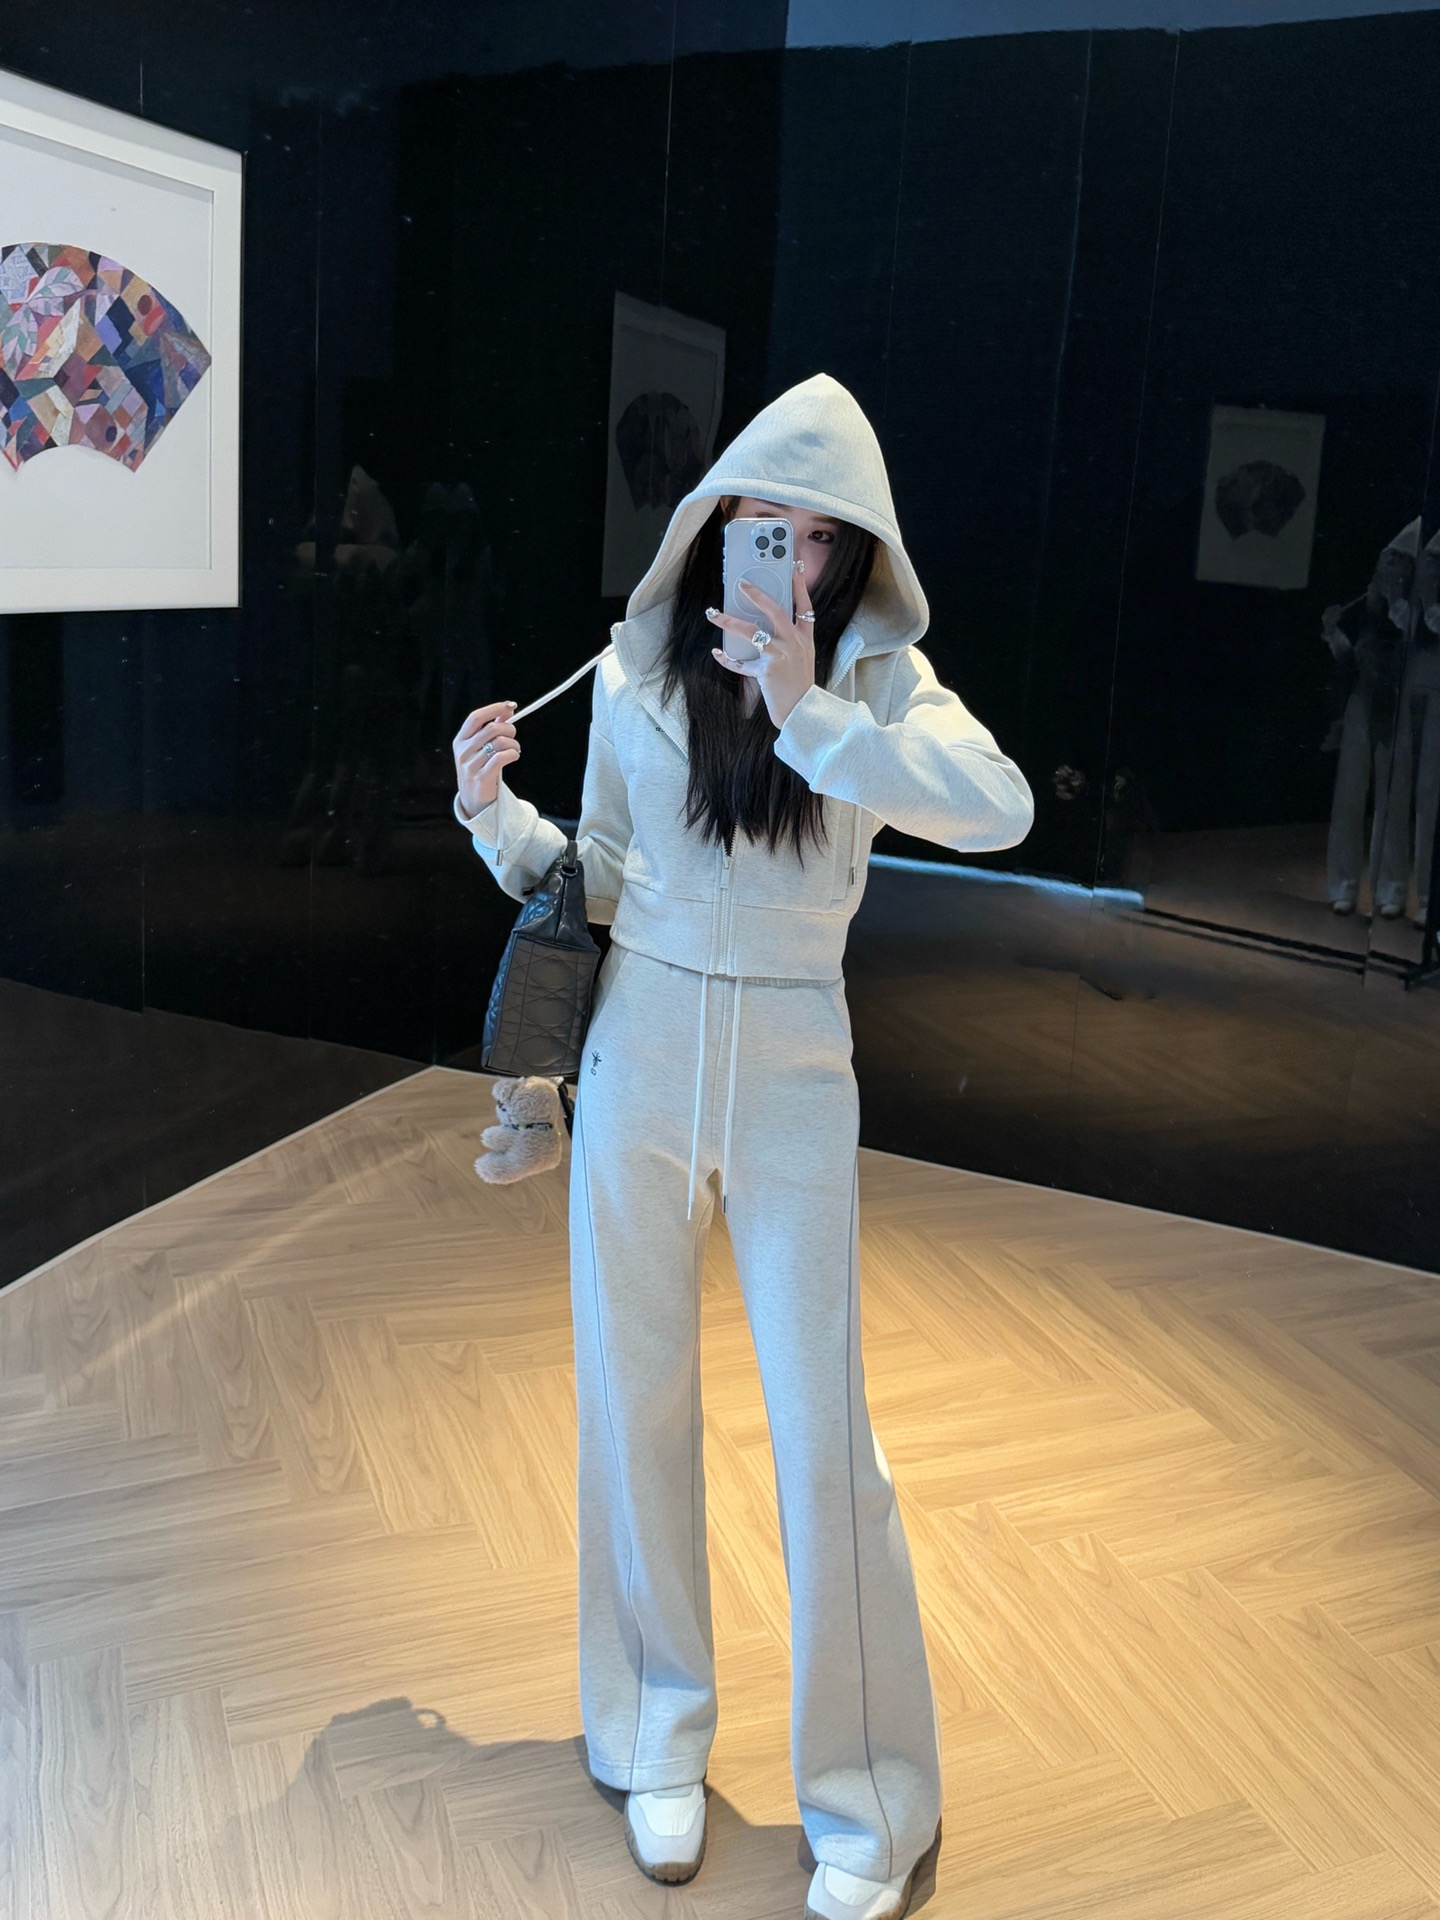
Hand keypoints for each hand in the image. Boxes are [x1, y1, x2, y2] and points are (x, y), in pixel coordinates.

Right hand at [454, 699, 519, 815]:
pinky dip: (513, 754)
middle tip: (514, 736)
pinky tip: (514, 756)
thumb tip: (507, 710)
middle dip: (509, 729)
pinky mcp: (481, 778)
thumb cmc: (479, 769)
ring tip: (515, 750)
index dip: (494, 709)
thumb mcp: (480, 748)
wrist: (473, 800)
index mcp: (460, 740)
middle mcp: (463, 751)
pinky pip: (501, 758)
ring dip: (514, 744)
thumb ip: (492, 728)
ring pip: (500, 743)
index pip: (475, 717)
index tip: (510, 706)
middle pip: (491, 728)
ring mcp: (470, 765)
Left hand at [706, 560, 815, 727]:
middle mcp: (794, 643)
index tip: (794, 566)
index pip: (804, 605)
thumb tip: (765, 625)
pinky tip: (717, 652)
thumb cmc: (799, 684)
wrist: (803, 711)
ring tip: (714, 614)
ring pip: (751, 633)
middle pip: (776, 612)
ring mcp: (780, 656)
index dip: (799, 585)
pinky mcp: (766, 672)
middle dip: (758, 595)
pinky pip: (741, 663)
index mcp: (805, 638)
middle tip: (742, 584)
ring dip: (729, 622)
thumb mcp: (802, 657)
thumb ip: (789, 639)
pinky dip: (727, 659)